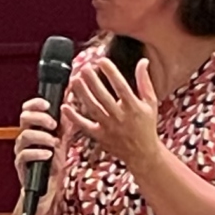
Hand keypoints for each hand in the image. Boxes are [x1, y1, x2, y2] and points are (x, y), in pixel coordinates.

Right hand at [13, 94, 69, 194]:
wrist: (49, 188)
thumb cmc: (54, 163)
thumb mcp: (63, 141)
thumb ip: (64, 124)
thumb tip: (69, 106)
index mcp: (33, 128)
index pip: (28, 109)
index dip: (35, 103)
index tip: (47, 104)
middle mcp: (24, 137)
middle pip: (24, 118)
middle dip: (40, 118)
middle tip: (53, 124)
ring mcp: (21, 150)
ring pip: (24, 136)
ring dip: (41, 136)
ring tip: (54, 142)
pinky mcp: (20, 164)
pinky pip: (25, 155)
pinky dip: (38, 153)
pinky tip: (48, 155)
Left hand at [67, 55, 162, 176]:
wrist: (142, 154)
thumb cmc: (146, 125)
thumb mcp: (150, 103)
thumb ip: (145, 81)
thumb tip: (143, 61)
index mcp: (133, 107)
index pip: (121, 86)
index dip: (111, 73)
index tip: (102, 61)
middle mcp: (120, 117)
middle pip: (103, 97)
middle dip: (93, 81)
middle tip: (84, 68)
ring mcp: (109, 127)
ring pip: (92, 109)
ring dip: (82, 94)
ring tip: (75, 80)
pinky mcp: (100, 136)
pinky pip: (84, 126)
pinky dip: (74, 117)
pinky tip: (65, 106)